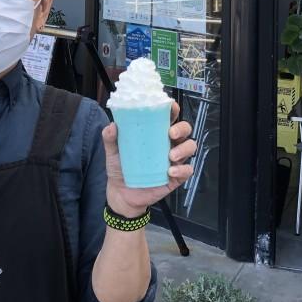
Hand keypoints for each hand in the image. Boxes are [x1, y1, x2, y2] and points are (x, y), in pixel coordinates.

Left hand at [102, 101, 196, 217]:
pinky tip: (170, 171)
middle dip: (182, 128)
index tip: (171, 107)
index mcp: (156, 134)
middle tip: (171, 133)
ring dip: (184, 149)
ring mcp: (174, 160)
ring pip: (190, 147)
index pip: (169, 117)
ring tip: (171, 155)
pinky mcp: (176, 177)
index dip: (173, 109)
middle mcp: (168, 144)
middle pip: (185, 129)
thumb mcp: (113, 152)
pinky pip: (187, 170)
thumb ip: (110, 138)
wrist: (122, 194)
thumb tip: (112, 126)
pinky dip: (182, 169)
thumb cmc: (120, 168)